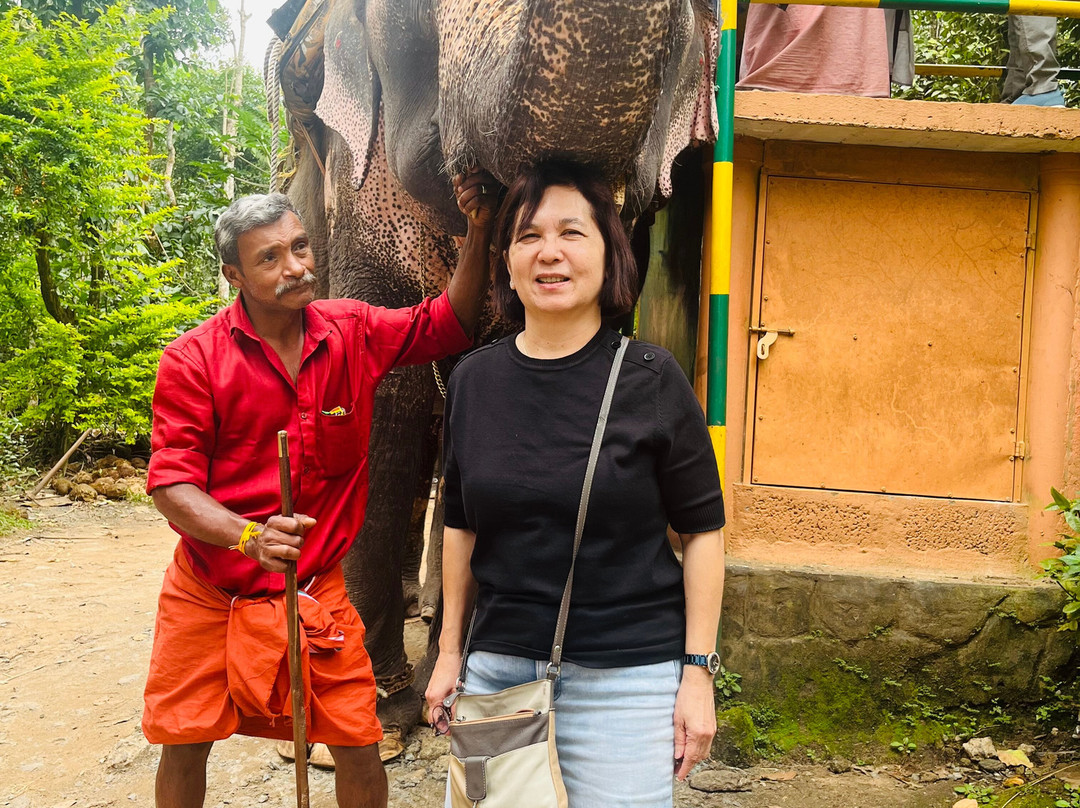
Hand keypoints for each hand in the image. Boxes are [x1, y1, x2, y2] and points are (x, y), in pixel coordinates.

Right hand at [244, 513, 315, 572]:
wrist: (258, 544)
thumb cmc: (278, 532)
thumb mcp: (288, 521)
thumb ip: (302, 520)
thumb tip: (312, 522)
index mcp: (273, 522)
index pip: (295, 525)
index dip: (300, 530)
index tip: (298, 531)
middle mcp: (267, 535)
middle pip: (296, 540)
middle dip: (299, 542)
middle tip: (294, 543)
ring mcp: (265, 549)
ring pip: (289, 552)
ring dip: (296, 553)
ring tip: (292, 551)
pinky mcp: (266, 562)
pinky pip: (284, 566)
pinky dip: (288, 565)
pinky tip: (285, 560)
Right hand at [425, 649, 462, 733]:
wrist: (449, 653)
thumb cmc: (453, 667)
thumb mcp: (458, 689)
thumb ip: (456, 706)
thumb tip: (456, 718)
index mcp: (434, 698)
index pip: (435, 720)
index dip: (443, 728)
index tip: (450, 731)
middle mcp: (429, 695)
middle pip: (433, 716)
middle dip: (442, 722)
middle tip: (452, 725)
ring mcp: (430, 691)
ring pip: (434, 708)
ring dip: (442, 713)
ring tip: (453, 714)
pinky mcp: (432, 688)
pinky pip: (435, 701)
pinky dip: (441, 705)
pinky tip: (450, 704)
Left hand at [454, 168, 497, 229]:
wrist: (476, 219)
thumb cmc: (468, 202)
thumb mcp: (460, 191)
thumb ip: (458, 182)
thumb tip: (460, 175)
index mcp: (483, 175)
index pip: (479, 166)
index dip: (473, 166)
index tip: (468, 170)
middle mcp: (491, 181)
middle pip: (476, 178)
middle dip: (463, 187)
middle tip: (458, 194)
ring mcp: (493, 191)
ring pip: (476, 189)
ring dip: (464, 198)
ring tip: (461, 204)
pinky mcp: (493, 201)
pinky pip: (478, 200)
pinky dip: (469, 206)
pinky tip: (467, 210)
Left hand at [673, 666, 715, 780]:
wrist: (699, 682)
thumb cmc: (686, 697)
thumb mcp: (677, 719)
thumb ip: (679, 740)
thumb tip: (678, 756)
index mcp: (698, 734)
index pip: (691, 758)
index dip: (684, 769)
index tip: (679, 777)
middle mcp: (708, 735)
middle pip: (699, 757)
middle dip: (689, 765)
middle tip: (677, 769)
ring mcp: (712, 730)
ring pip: (705, 752)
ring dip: (695, 758)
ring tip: (683, 760)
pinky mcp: (713, 725)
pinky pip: (708, 744)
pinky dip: (700, 749)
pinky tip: (692, 748)